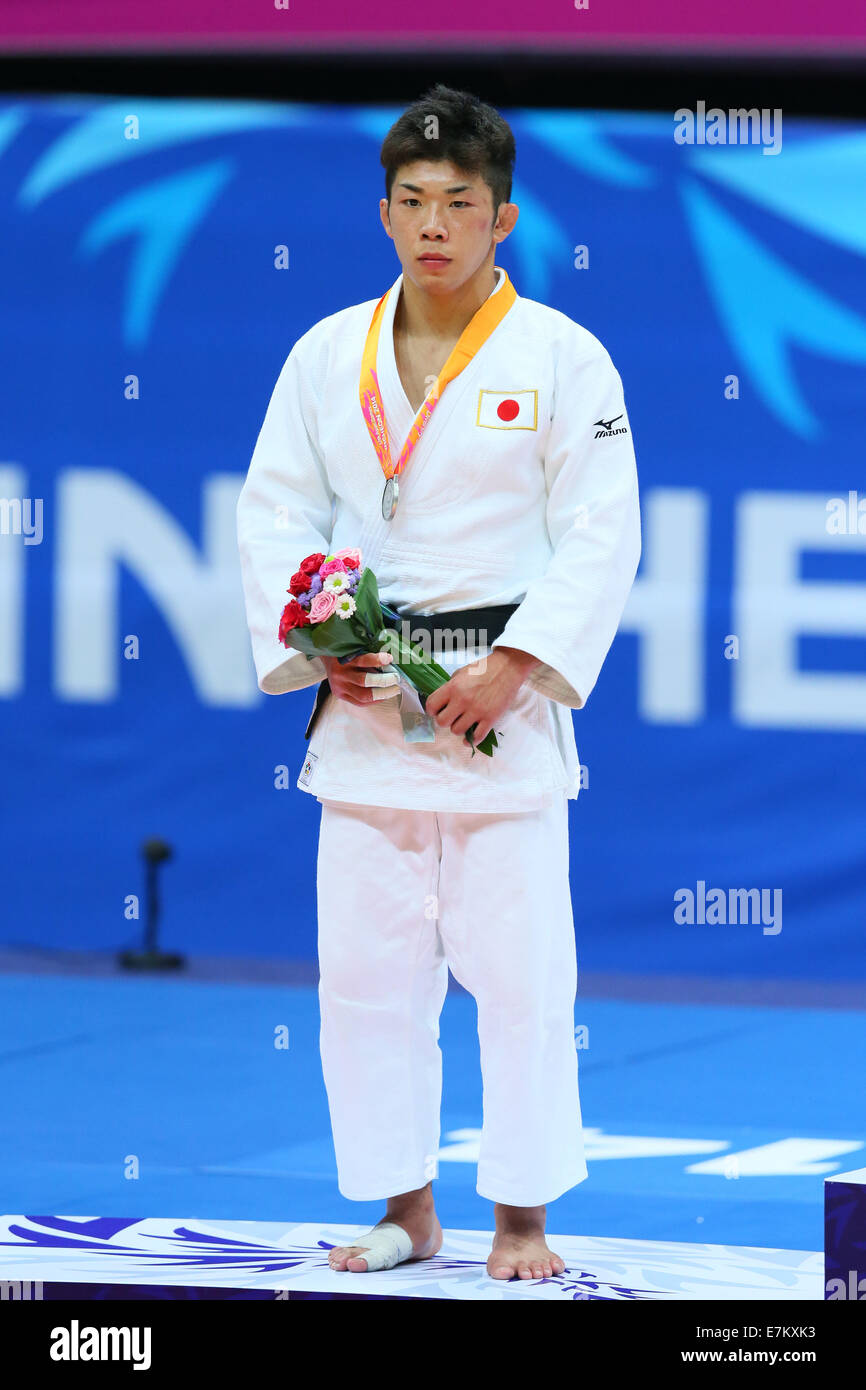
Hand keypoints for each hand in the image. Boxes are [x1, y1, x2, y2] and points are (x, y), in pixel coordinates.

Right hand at [321, 651, 398, 706]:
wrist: (328, 660)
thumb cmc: (345, 653)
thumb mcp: (353, 649)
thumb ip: (368, 654)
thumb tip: (390, 660)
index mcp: (343, 659)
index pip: (362, 661)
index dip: (377, 660)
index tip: (389, 658)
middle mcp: (340, 674)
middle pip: (364, 680)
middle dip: (383, 681)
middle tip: (396, 678)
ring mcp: (339, 687)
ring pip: (363, 695)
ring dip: (382, 694)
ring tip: (394, 690)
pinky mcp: (340, 695)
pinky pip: (360, 703)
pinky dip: (374, 701)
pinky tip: (383, 696)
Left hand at [424, 646, 539, 745]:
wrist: (508, 667)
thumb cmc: (485, 668)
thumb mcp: (462, 672)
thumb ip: (450, 686)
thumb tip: (443, 700)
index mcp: (453, 687)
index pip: (431, 705)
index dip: (432, 710)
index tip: (437, 711)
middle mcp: (463, 700)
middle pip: (442, 722)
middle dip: (445, 720)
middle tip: (451, 716)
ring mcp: (477, 710)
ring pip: (457, 731)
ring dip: (459, 728)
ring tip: (464, 722)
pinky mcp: (490, 718)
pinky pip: (477, 737)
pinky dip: (472, 740)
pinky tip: (471, 737)